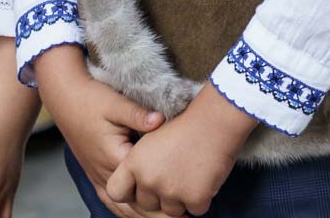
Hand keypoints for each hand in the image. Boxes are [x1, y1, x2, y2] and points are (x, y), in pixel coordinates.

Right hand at [35, 47, 163, 217]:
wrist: (64, 98)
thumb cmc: (90, 99)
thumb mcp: (115, 103)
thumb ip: (138, 114)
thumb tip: (161, 120)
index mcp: (114, 157)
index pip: (144, 185)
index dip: (165, 191)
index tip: (185, 196)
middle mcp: (105, 173)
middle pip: (135, 205)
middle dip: (158, 214)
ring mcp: (98, 177)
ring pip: (122, 209)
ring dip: (144, 217)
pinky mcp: (95, 175)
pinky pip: (111, 203)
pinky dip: (127, 213)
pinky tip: (141, 215)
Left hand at [108, 83, 251, 216]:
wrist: (214, 120)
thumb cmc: (185, 124)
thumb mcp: (151, 139)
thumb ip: (140, 165)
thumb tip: (137, 186)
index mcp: (134, 162)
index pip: (115, 192)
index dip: (128, 191)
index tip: (141, 184)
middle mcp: (149, 179)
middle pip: (147, 204)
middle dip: (160, 195)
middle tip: (175, 173)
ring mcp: (172, 191)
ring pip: (171, 211)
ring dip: (181, 198)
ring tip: (190, 172)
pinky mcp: (195, 198)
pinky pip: (195, 210)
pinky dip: (201, 198)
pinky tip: (204, 177)